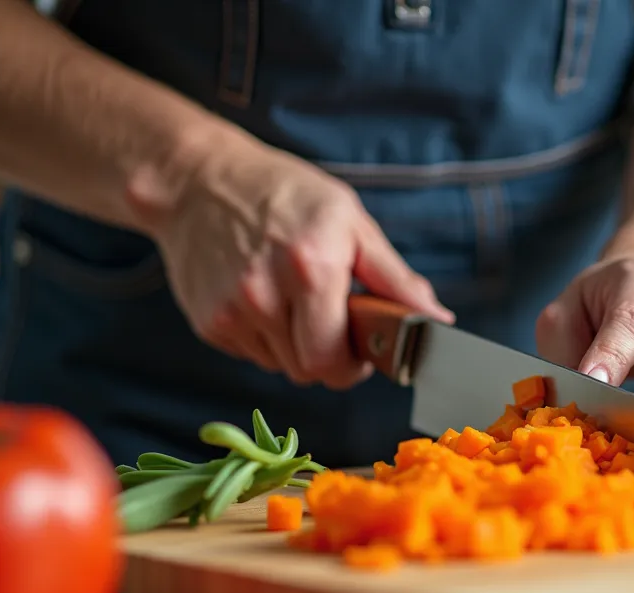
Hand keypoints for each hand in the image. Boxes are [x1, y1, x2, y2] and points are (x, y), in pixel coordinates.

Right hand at [127, 135, 452, 387]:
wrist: (197, 180)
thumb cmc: (285, 194)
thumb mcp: (351, 223)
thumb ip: (395, 278)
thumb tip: (436, 319)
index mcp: (312, 268)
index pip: (337, 361)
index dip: (356, 364)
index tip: (362, 349)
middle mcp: (266, 294)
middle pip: (309, 372)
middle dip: (330, 360)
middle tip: (333, 324)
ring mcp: (231, 312)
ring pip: (281, 367)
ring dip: (297, 348)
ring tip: (294, 301)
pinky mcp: (208, 323)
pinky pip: (252, 355)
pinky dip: (267, 339)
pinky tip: (264, 299)